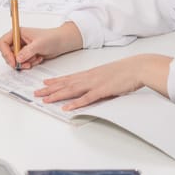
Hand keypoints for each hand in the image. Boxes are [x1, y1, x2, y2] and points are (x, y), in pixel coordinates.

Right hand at [0, 22, 82, 69]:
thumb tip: (18, 59)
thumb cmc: (52, 37)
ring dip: (24, 63)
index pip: (2, 43)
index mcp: (17, 33)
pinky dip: (29, 63)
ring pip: (15, 60)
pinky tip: (38, 59)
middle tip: (25, 64)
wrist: (61, 42)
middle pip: (7, 53)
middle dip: (16, 61)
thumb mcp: (39, 44)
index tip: (13, 61)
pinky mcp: (26, 55)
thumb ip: (27, 51)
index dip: (5, 53)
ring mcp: (22, 48)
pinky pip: (22, 63)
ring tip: (35, 59)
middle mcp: (18, 40)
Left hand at [34, 54, 170, 110]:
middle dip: (49, 89)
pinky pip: (86, 99)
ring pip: (71, 90)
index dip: (54, 81)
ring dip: (57, 95)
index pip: (68, 77)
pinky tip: (67, 107)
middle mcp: (88, 78)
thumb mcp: (106, 74)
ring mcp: (94, 84)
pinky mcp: (103, 91)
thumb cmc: (124, 71)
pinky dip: (75, 103)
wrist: (137, 67)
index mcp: (89, 74)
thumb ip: (96, 80)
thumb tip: (89, 86)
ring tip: (45, 99)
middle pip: (65, 84)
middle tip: (37, 93)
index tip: (44, 83)